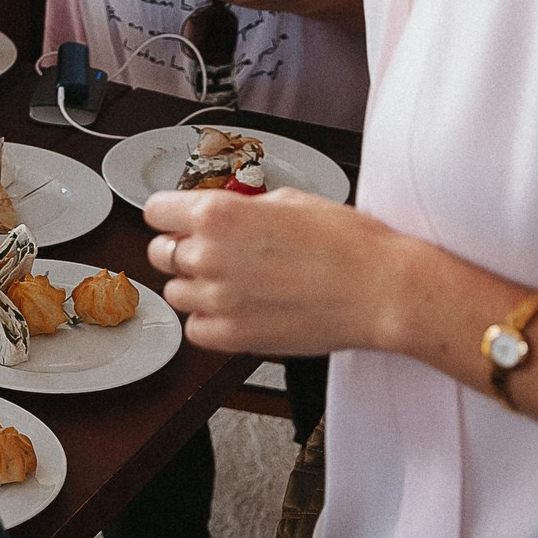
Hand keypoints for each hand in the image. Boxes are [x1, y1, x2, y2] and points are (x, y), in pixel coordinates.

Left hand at [143, 186, 415, 356]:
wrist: (382, 290)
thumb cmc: (347, 243)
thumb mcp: (287, 201)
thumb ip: (241, 208)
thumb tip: (222, 214)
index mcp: (217, 214)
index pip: (155, 211)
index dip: (171, 214)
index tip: (180, 219)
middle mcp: (209, 255)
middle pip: (159, 253)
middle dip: (182, 248)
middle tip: (212, 251)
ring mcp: (218, 300)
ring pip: (176, 293)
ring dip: (197, 286)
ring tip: (235, 283)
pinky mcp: (233, 337)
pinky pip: (196, 329)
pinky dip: (210, 321)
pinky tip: (239, 310)